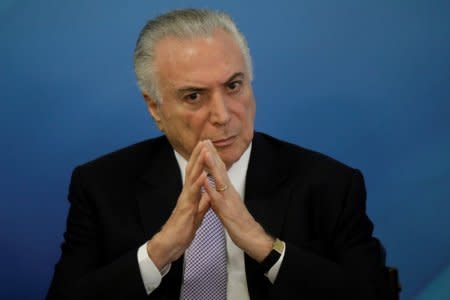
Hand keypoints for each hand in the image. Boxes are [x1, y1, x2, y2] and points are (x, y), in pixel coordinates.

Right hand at [146, 141, 210, 269]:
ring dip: (198, 163)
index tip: (206, 147)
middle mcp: (186, 194)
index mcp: (190, 195)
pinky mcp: (185, 209)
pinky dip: (198, 183)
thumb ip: (202, 204)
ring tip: (204, 150)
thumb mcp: (196, 215)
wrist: (170, 245)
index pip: (196, 174)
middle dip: (198, 155)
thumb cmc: (182, 230)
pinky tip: (203, 174)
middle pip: (192, 170)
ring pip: (192, 178)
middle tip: (204, 139)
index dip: (201, 161)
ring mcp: (185, 200)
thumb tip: (208, 195)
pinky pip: (192, 194)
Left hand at [202, 140, 273, 261]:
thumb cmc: (239, 223)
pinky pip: (217, 198)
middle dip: (212, 154)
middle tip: (205, 139)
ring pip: (219, 179)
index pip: (219, 170)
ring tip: (205, 152)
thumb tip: (213, 189)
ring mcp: (228, 199)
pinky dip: (210, 188)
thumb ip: (220, 197)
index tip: (206, 144)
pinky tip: (204, 179)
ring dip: (212, 165)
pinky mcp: (226, 210)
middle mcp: (229, 191)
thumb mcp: (227, 206)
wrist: (251, 237)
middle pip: (220, 169)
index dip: (212, 157)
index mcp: (228, 191)